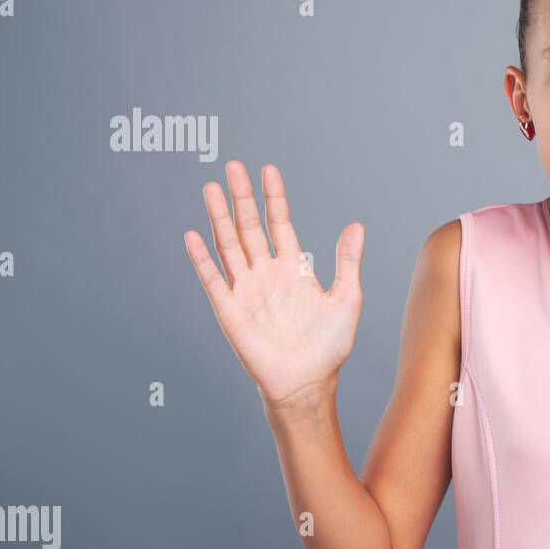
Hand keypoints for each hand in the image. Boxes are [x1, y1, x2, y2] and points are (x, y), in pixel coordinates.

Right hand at [184, 160, 364, 409]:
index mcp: (293, 269)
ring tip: (211, 188)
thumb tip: (356, 225)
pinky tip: (193, 234)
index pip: (279, 224)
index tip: (269, 171)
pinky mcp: (230, 310)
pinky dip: (202, 258)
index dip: (274, 198)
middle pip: (249, 227)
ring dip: (220, 217)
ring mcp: (246, 290)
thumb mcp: (347, 298)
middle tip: (233, 166)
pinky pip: (213, 279)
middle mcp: (266, 274)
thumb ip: (347, 261)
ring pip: (229, 245)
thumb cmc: (329, 346)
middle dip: (241, 197)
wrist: (308, 382)